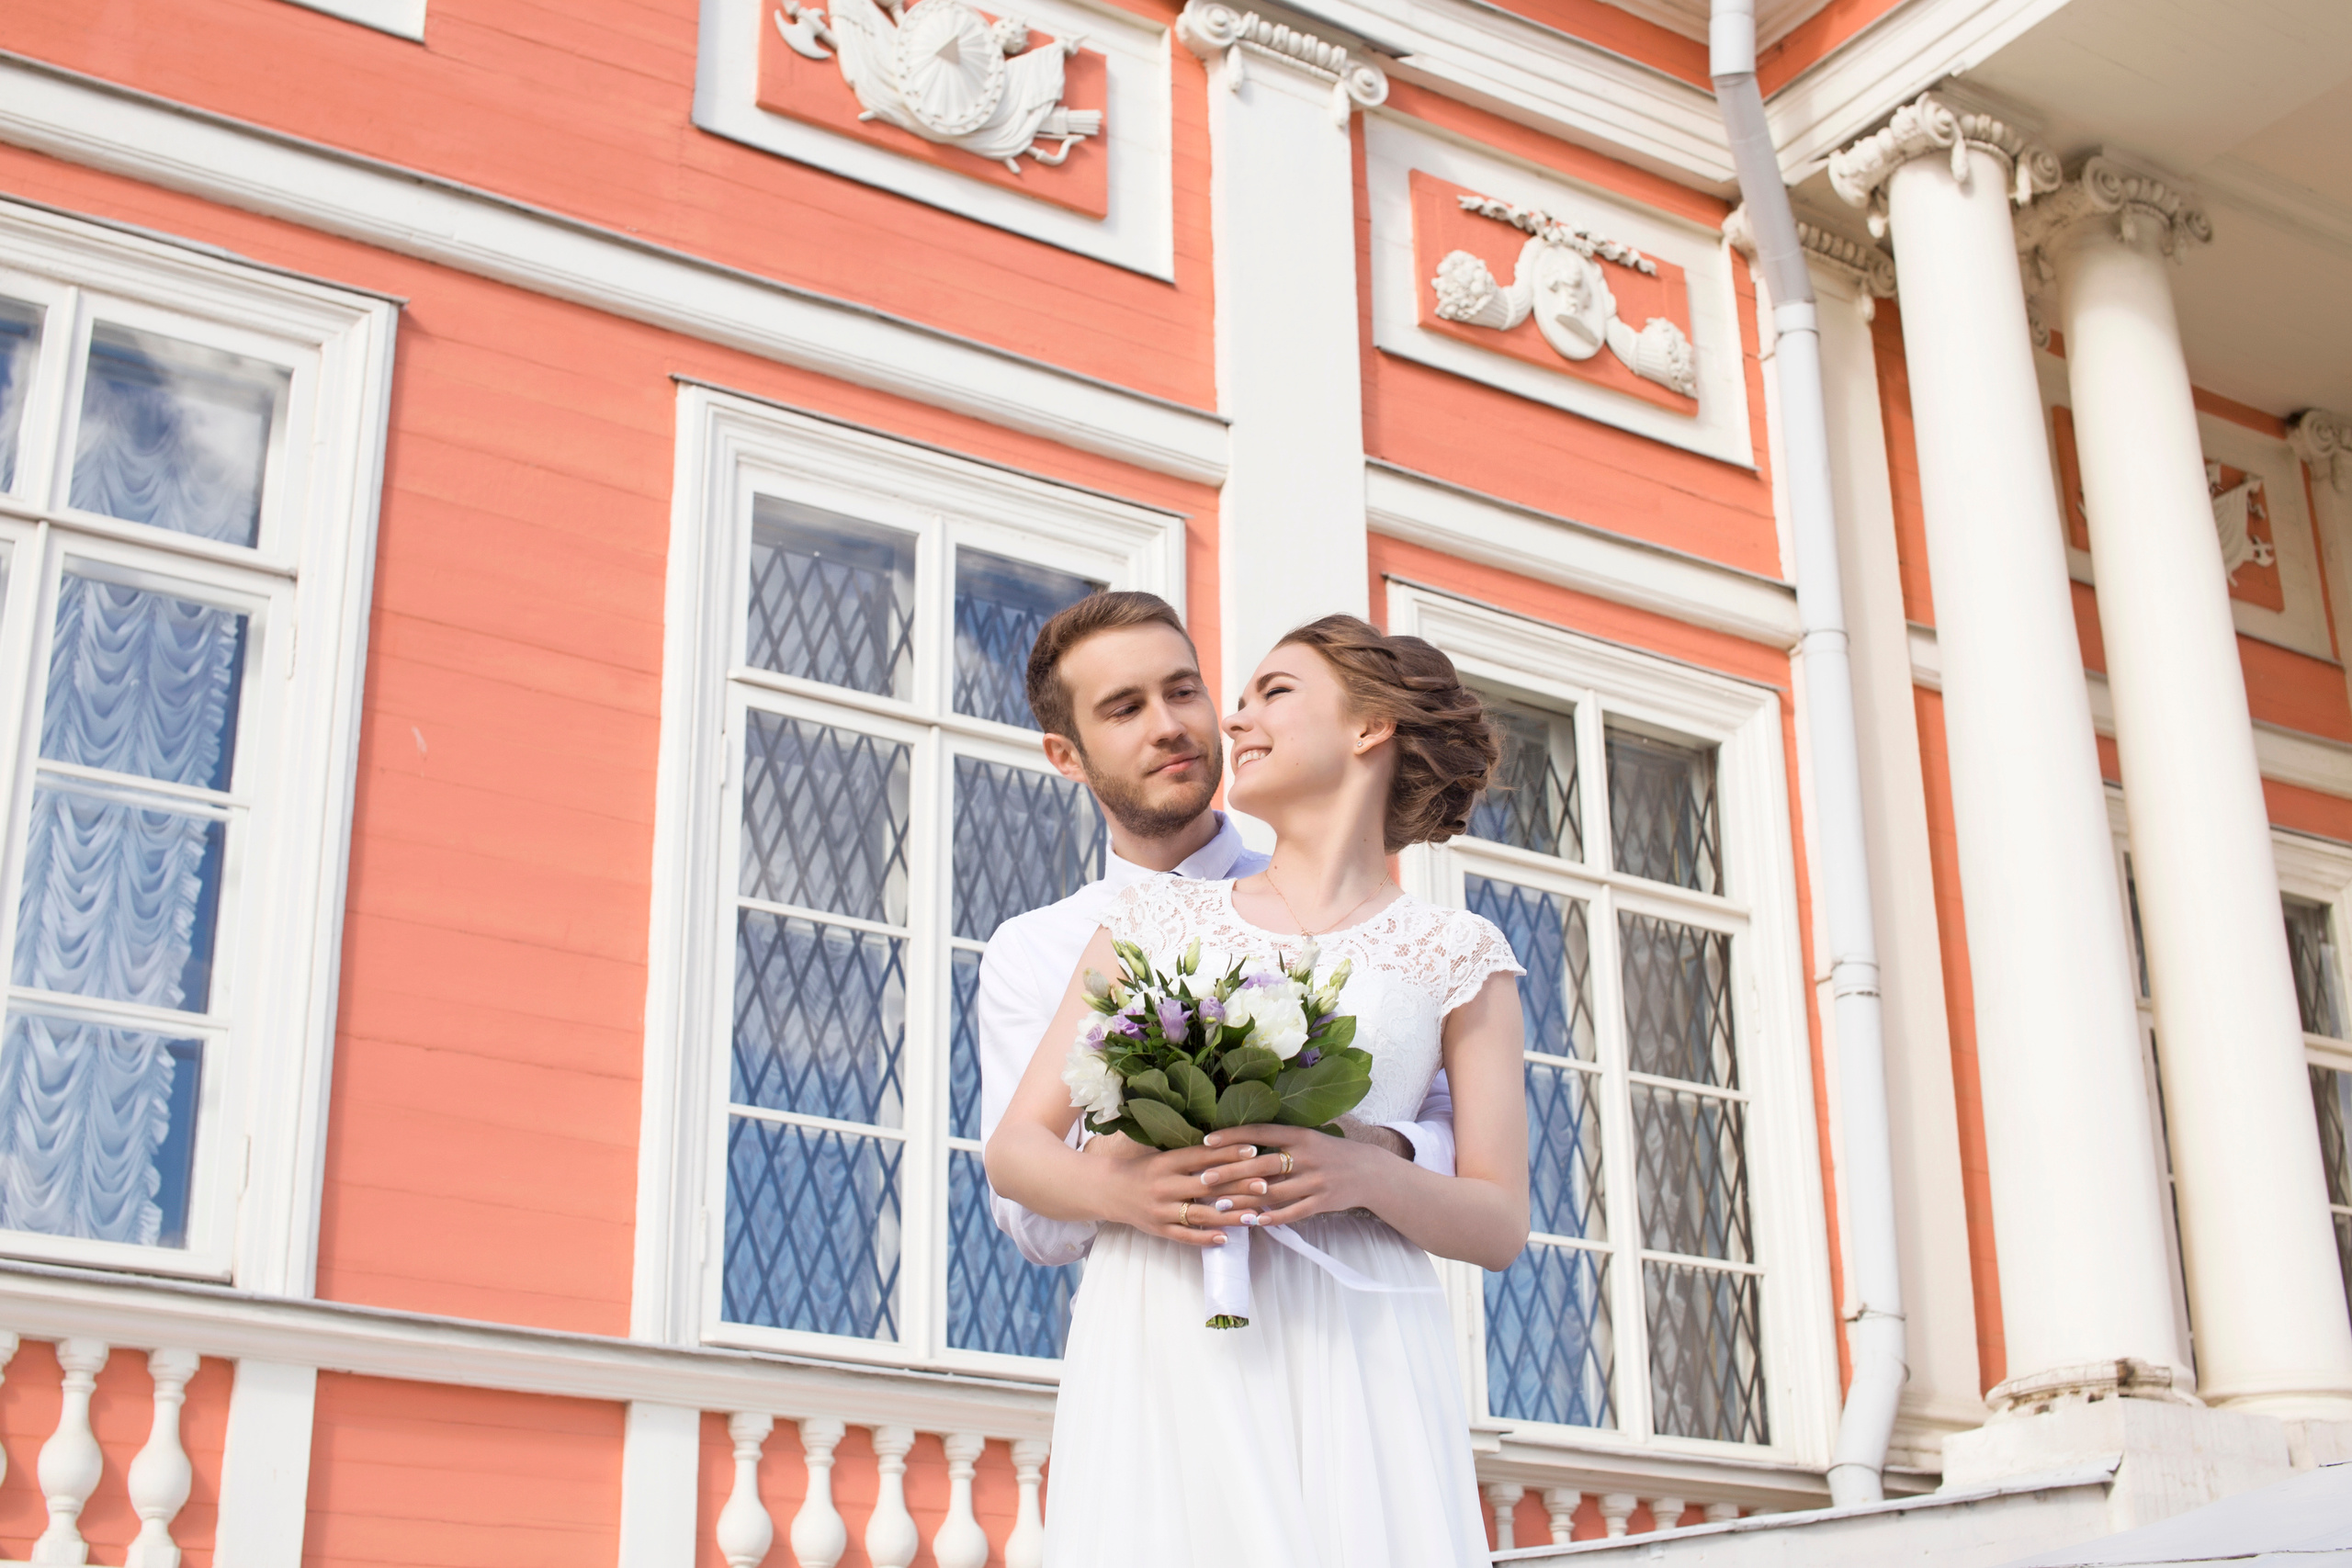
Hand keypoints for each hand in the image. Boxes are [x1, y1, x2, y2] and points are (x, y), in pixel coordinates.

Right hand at [1090, 1135, 1268, 1248]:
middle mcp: (1164, 1185)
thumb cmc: (1141, 1169)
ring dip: (1229, 1216)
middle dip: (1237, 1185)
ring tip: (1255, 1216)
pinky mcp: (1158, 1229)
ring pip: (1200, 1214)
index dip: (1228, 1154)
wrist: (1107, 1190)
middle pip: (1206, 1185)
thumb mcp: (1161, 1156)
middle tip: (1265, 1184)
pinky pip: (1184, 1236)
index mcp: (1166, 1162)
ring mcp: (1161, 1209)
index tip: (1254, 1151)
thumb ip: (1189, 1156)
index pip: (1202, 1157)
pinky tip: (1225, 1238)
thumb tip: (1227, 1149)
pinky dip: (1204, 1238)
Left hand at [1200, 1124, 1398, 1228]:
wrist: (1369, 1171)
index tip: (1207, 1141)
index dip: (1232, 1136)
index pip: (1260, 1132)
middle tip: (1204, 1179)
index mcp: (1300, 1135)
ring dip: (1245, 1200)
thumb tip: (1240, 1145)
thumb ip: (1279, 1142)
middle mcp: (1307, 1156)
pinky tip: (1253, 1222)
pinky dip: (1272, 1218)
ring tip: (1221, 1205)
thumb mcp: (1308, 1138)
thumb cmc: (1329, 1153)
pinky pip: (1293, 1212)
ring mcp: (1316, 1180)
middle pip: (1262, 1165)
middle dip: (1230, 1172)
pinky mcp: (1323, 1202)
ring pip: (1273, 1192)